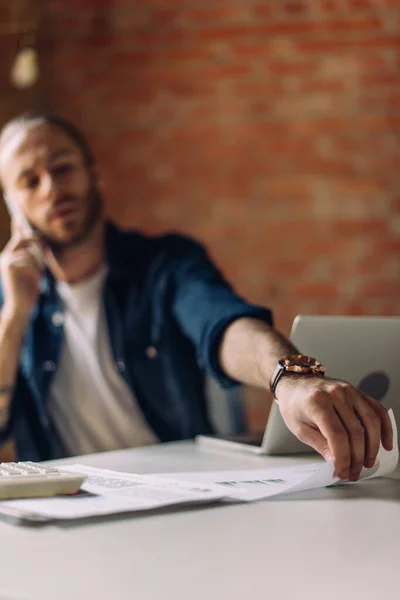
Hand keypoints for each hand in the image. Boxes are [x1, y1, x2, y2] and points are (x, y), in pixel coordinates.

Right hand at [0, 229, 42, 326]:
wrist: (21, 306)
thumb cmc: (28, 291)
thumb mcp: (33, 272)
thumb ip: (34, 259)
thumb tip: (41, 246)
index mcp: (11, 257)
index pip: (15, 239)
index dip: (17, 228)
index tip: (18, 218)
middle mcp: (6, 257)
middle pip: (22, 240)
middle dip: (35, 240)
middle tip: (44, 243)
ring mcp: (6, 261)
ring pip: (29, 253)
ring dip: (37, 264)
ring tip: (37, 276)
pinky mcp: (10, 267)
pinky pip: (29, 261)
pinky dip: (35, 270)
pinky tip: (33, 279)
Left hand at [276, 374, 392, 480]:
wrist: (296, 382)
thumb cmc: (295, 404)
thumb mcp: (299, 428)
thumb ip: (320, 445)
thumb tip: (336, 463)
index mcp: (317, 403)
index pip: (337, 435)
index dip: (343, 458)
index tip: (342, 472)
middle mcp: (336, 394)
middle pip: (356, 431)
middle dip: (357, 458)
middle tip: (353, 472)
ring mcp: (350, 391)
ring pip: (371, 422)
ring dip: (372, 447)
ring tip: (367, 463)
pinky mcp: (358, 392)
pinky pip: (378, 410)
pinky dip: (386, 428)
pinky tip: (385, 444)